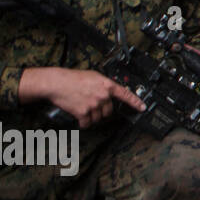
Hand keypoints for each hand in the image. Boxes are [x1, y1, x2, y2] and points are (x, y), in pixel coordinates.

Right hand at [18, 67, 144, 127]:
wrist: (57, 83)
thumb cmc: (73, 78)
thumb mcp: (94, 76)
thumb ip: (105, 85)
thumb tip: (112, 92)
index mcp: (107, 85)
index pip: (126, 95)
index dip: (136, 102)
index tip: (142, 108)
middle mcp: (103, 95)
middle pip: (109, 111)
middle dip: (102, 110)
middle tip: (92, 105)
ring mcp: (94, 104)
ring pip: (98, 118)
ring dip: (92, 117)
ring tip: (83, 107)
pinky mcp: (83, 112)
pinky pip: (87, 123)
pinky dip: (83, 123)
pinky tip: (79, 117)